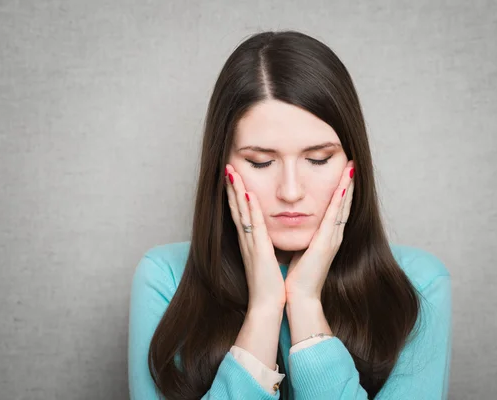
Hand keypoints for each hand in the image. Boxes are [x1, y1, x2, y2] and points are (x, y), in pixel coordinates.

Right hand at [224, 164, 286, 311]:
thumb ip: (264, 247)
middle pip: (236, 208)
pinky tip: (248, 194)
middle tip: (227, 167)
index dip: (236, 195)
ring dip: (236, 191)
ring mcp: (251, 244)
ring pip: (242, 212)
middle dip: (232, 187)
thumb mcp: (266, 261)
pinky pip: (253, 225)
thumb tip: (267, 239)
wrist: (267, 306)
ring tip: (232, 172)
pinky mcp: (259, 250)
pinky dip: (250, 209)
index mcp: (250, 242)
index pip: (241, 213)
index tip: (234, 177)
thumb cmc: (269, 286)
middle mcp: (247, 240)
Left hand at [284, 161, 354, 302]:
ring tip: (351, 168)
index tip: (344, 171)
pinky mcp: (326, 244)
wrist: (300, 297)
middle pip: (344, 203)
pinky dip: (339, 202)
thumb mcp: (302, 249)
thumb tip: (298, 224)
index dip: (342, 189)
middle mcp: (333, 236)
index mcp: (327, 236)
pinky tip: (342, 188)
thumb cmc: (298, 276)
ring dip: (347, 186)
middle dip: (348, 182)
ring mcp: (332, 240)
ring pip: (342, 207)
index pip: (337, 207)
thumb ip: (305, 236)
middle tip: (352, 163)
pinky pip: (333, 218)